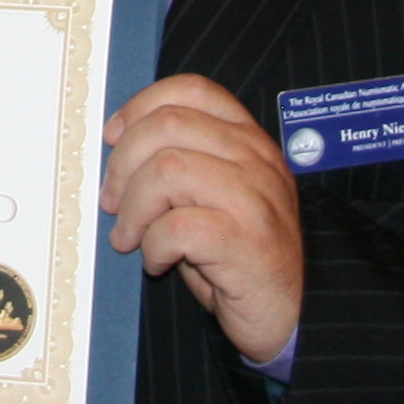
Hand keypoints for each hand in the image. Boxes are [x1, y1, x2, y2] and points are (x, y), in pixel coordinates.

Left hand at [100, 74, 304, 367]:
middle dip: (124, 163)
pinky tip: (159, 262)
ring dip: (134, 208)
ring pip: (168, 170)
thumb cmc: (238, 254)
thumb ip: (183, 160)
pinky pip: (177, 227)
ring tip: (130, 236)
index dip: (142, 106)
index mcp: (248, 141)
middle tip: (113, 202)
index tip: (113, 138)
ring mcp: (255, 200)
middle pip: (169, 125)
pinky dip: (153, 246)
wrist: (290, 313)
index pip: (193, 90)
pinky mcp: (246, 243)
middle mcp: (256, 161)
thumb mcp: (215, 194)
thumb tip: (117, 145)